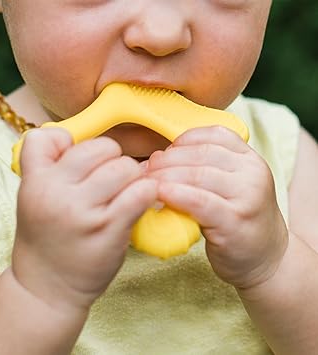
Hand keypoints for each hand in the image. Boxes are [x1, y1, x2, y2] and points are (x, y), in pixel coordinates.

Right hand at [12, 128, 157, 311]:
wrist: (46, 289)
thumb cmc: (47, 239)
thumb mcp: (34, 198)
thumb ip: (48, 165)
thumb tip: (71, 137)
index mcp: (35, 181)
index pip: (52, 135)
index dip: (75, 144)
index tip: (86, 162)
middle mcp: (56, 193)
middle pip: (102, 147)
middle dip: (113, 160)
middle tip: (113, 179)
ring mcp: (84, 212)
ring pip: (125, 167)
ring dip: (133, 177)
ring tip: (127, 192)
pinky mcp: (110, 230)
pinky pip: (141, 192)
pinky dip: (147, 192)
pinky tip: (141, 201)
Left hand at [146, 126, 287, 288]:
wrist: (267, 259)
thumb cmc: (237, 220)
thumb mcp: (230, 187)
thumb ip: (206, 168)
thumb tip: (160, 158)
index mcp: (250, 159)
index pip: (213, 135)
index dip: (182, 141)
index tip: (162, 154)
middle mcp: (253, 172)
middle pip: (201, 154)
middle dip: (166, 160)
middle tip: (145, 171)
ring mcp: (247, 196)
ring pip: (198, 175)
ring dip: (165, 177)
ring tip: (146, 184)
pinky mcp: (236, 221)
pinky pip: (200, 201)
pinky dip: (176, 195)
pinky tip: (159, 195)